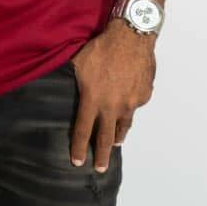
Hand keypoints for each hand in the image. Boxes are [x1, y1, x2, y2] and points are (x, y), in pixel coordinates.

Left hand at [68, 20, 156, 171]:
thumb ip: (74, 80)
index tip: (78, 162)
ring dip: (119, 135)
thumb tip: (63, 85)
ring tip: (116, 143)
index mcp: (93, 100)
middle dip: (102, 155)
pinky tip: (128, 101)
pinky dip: (131, 106)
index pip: (84, 131)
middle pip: (106, 138)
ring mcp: (131, 103)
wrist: (131, 36)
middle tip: (101, 168)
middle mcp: (112, 107)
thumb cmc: (102, 47)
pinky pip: (136, 104)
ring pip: (124, 125)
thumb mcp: (79, 63)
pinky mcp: (144, 94)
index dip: (79, 148)